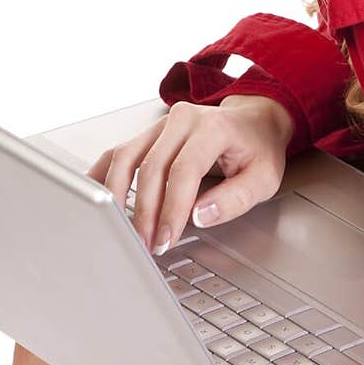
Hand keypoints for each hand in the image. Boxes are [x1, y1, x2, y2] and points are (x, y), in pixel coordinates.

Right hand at [85, 94, 294, 255]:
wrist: (254, 120)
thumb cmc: (258, 148)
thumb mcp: (264, 177)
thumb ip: (235, 199)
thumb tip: (200, 215)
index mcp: (213, 127)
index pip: (184, 170)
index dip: (171, 209)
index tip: (166, 239)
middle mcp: (183, 119)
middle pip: (151, 167)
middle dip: (145, 212)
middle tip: (146, 245)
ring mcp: (162, 124)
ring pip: (126, 157)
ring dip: (118, 196)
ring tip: (123, 230)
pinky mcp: (148, 134)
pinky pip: (118, 152)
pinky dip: (104, 175)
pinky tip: (99, 199)